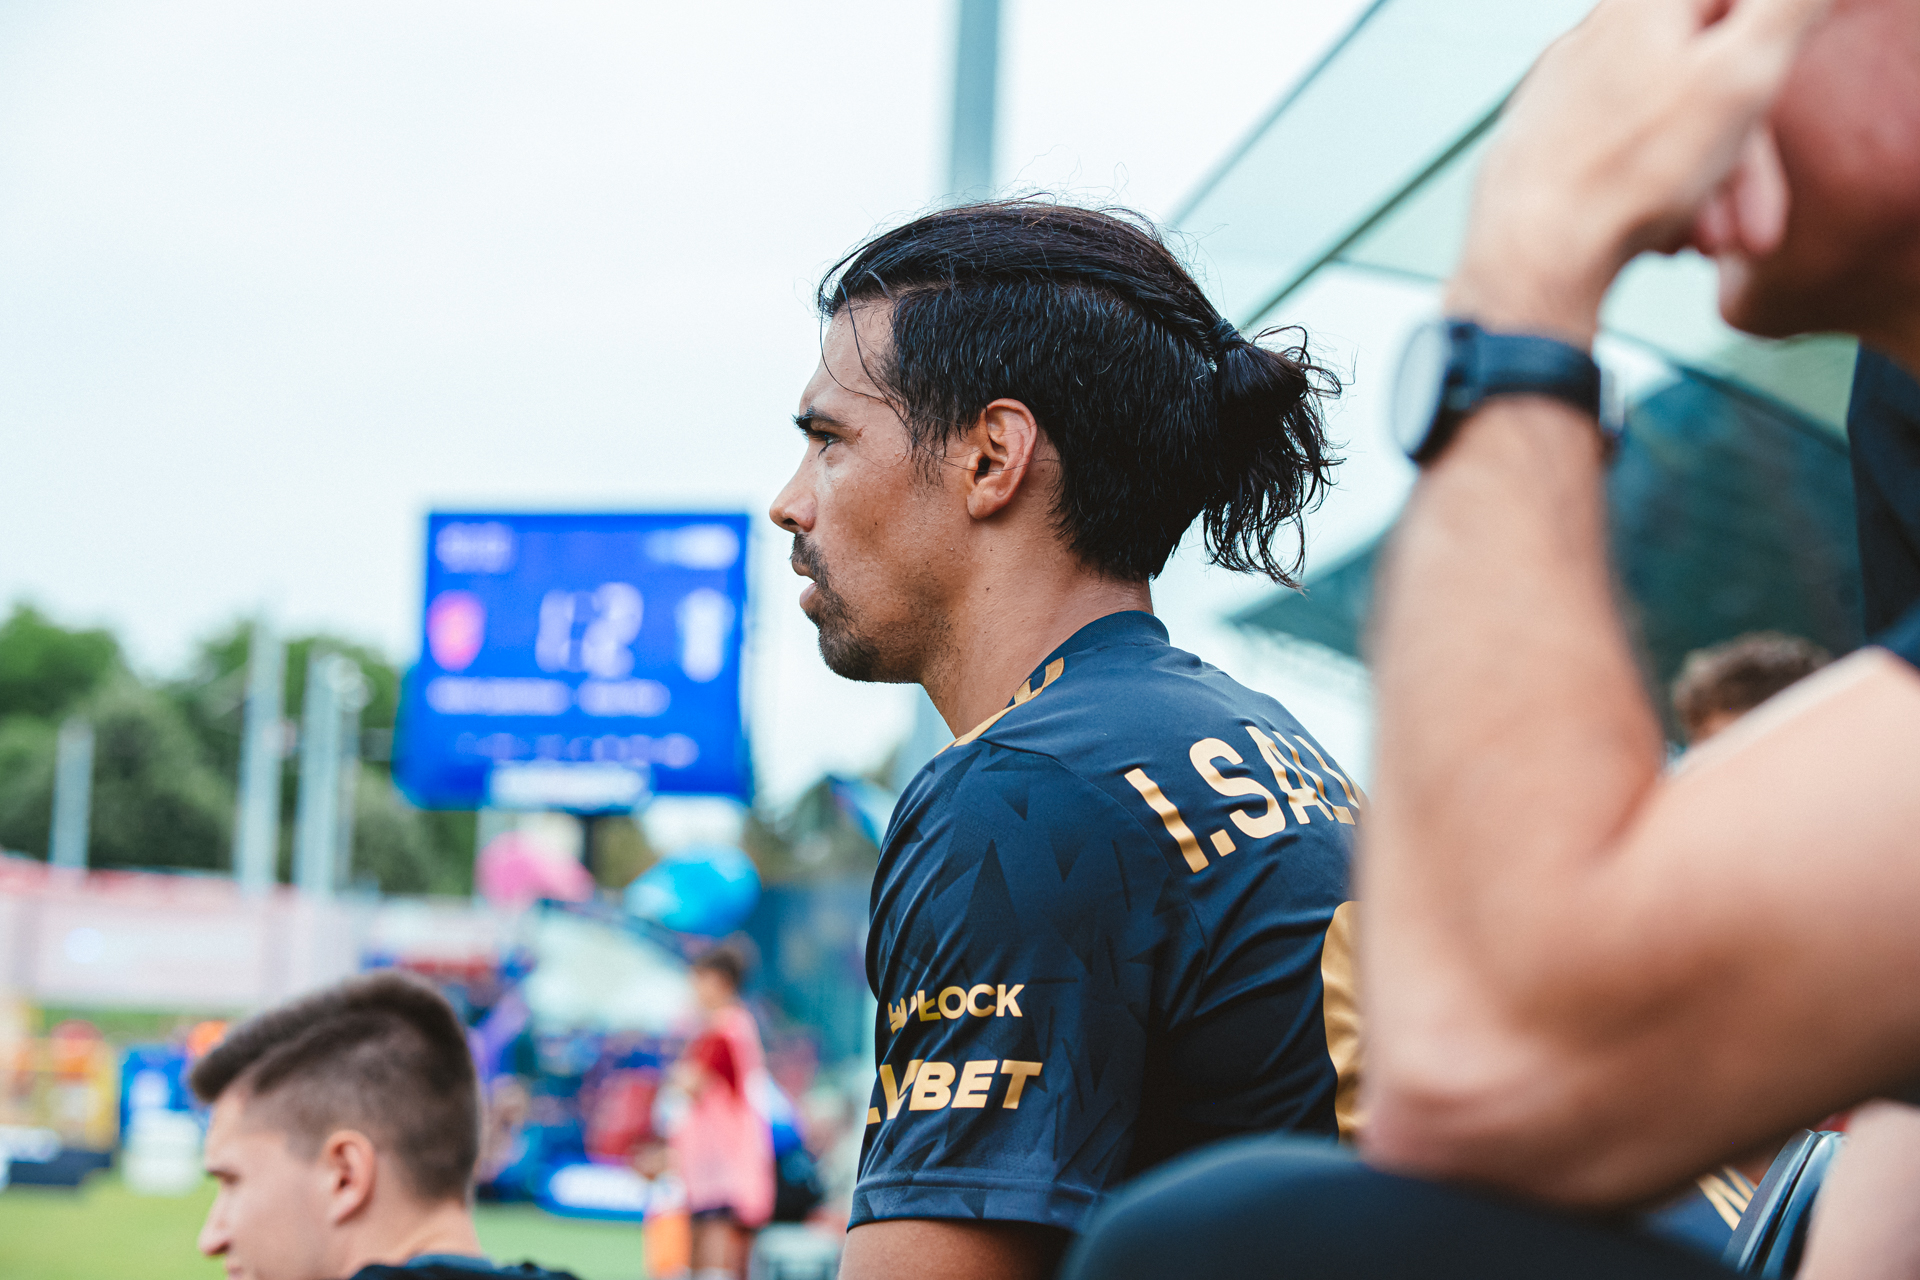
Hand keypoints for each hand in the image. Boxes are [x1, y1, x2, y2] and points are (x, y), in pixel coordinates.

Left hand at [1446, 0, 1830, 342]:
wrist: (1529, 255)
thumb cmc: (1628, 172)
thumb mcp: (1742, 75)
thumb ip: (1788, 7)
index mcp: (1645, 5)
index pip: (1735, 7)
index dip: (1772, 50)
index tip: (1771, 91)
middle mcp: (1596, 37)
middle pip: (1703, 83)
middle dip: (1741, 163)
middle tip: (1756, 232)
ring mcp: (1563, 92)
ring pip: (1664, 129)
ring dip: (1701, 191)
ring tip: (1706, 246)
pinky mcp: (1542, 145)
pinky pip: (1620, 161)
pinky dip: (1651, 199)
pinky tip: (1661, 242)